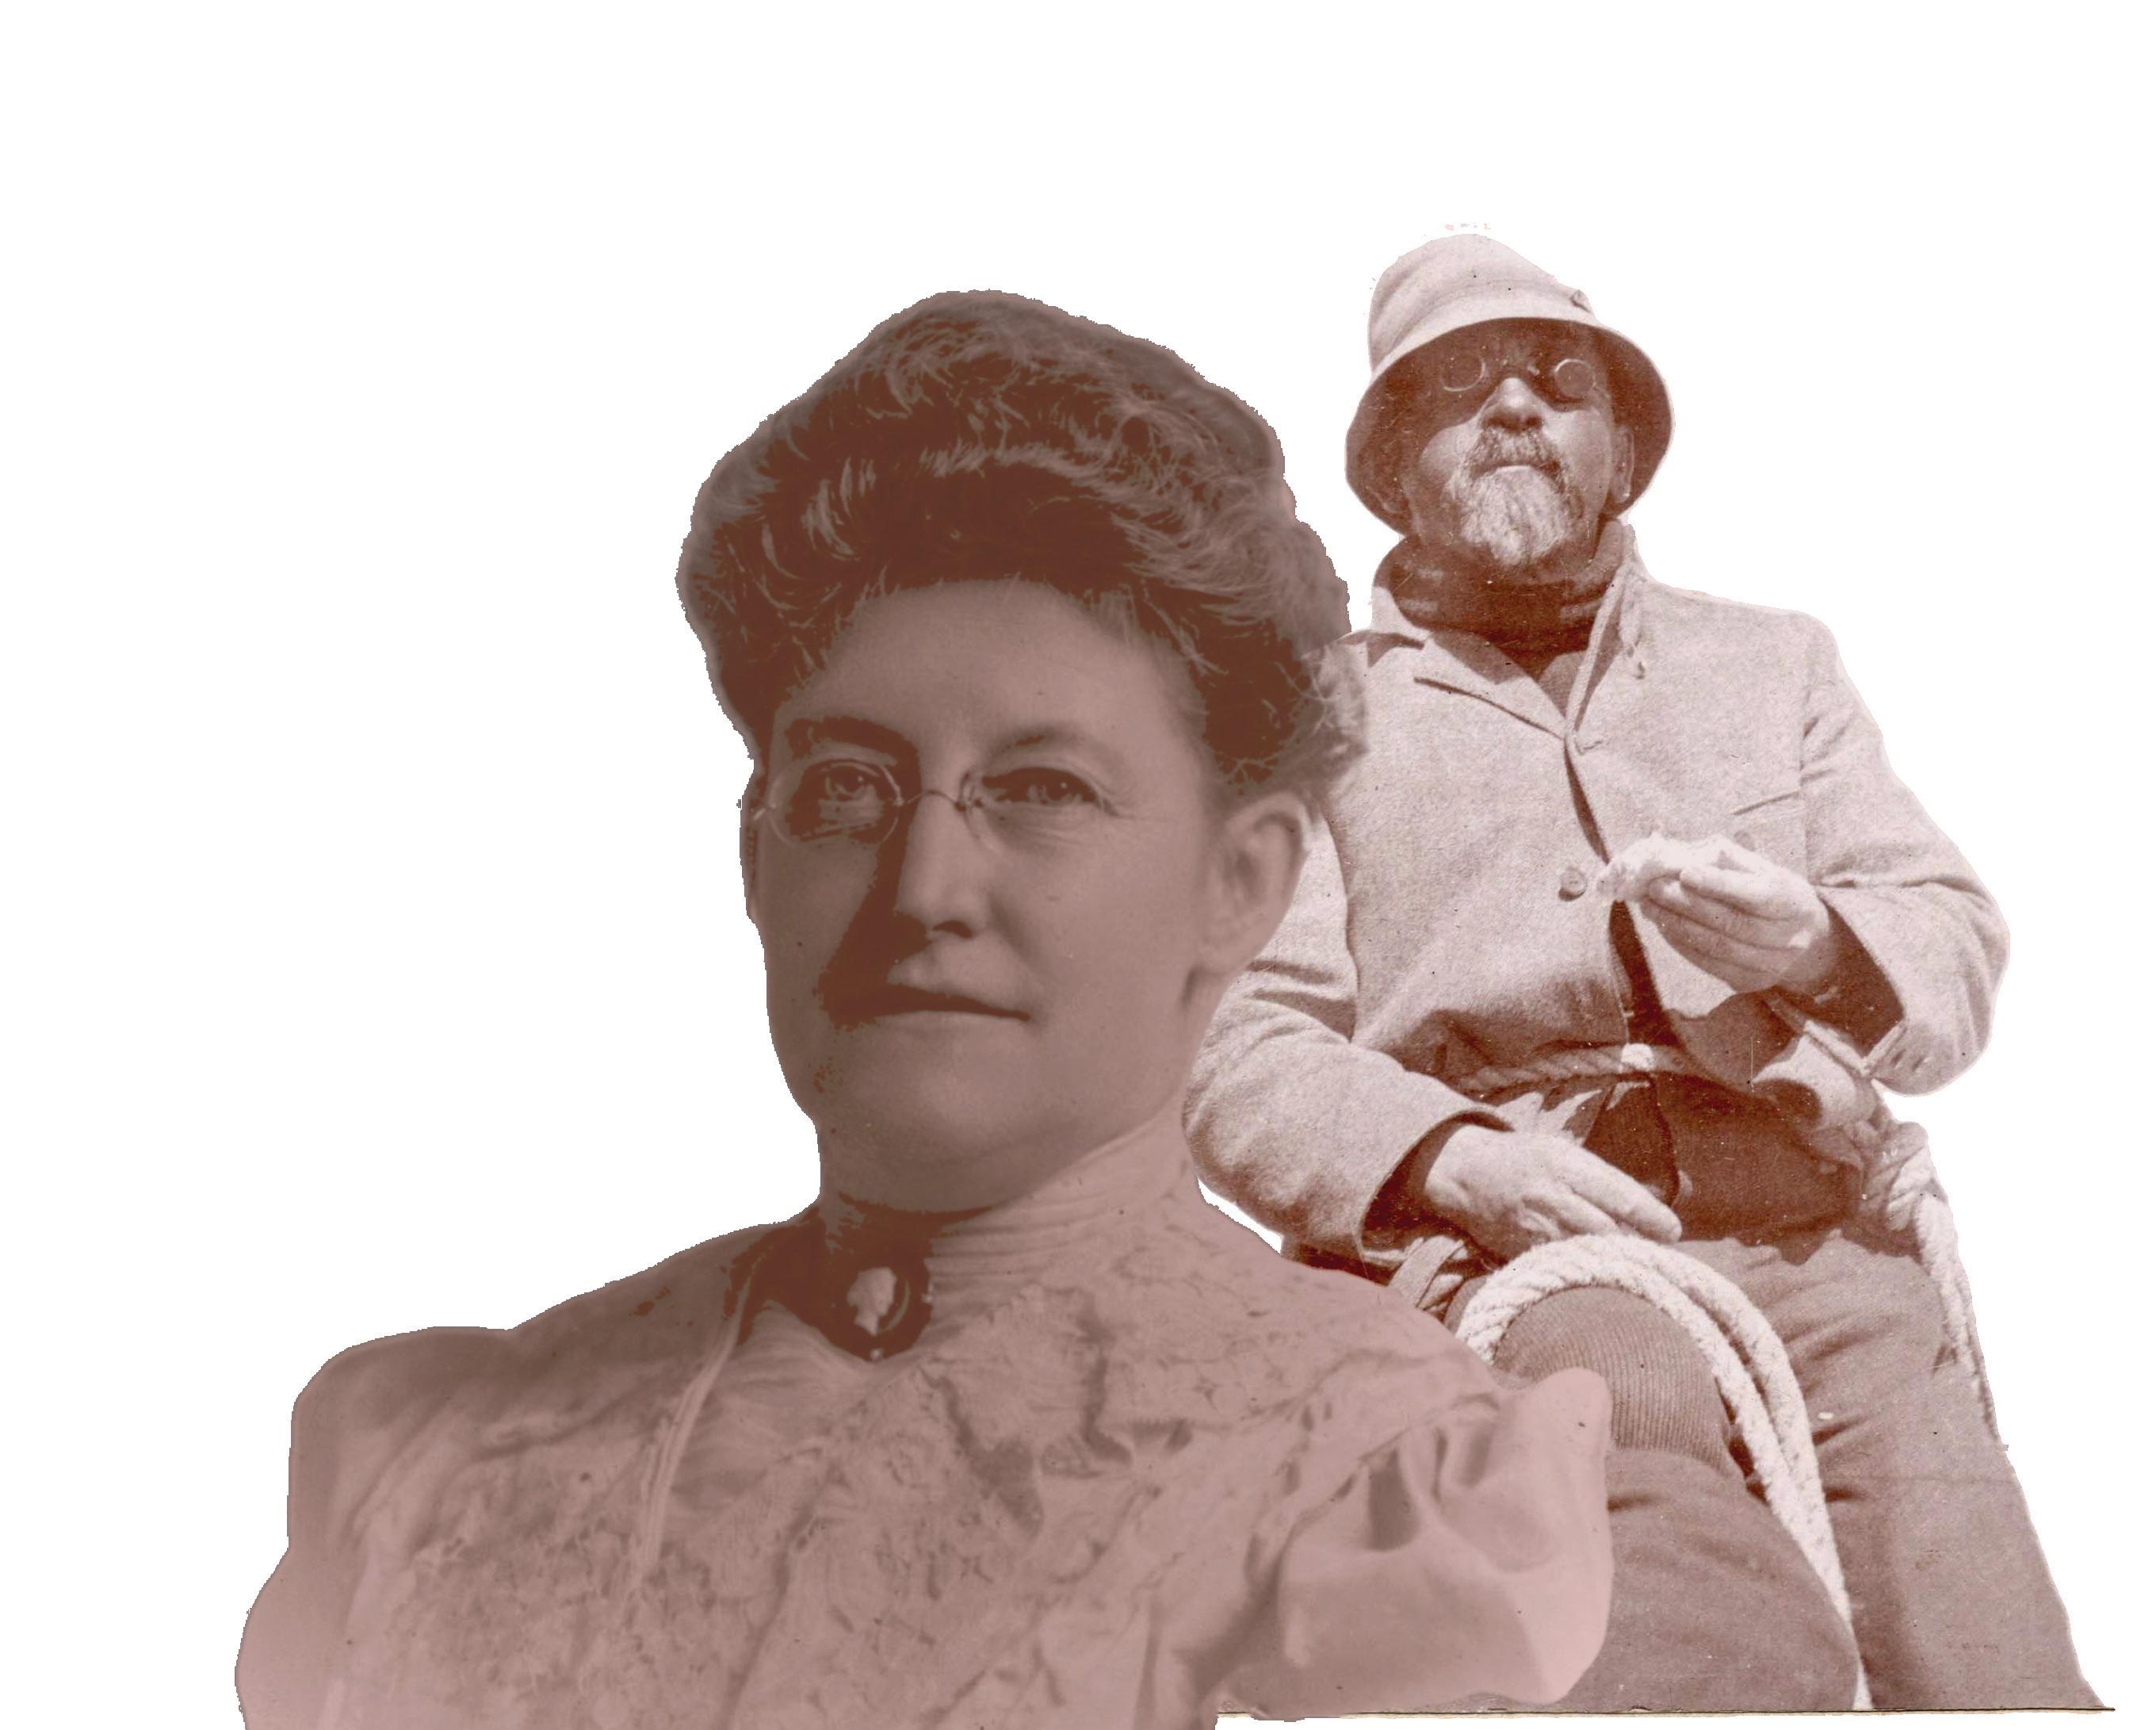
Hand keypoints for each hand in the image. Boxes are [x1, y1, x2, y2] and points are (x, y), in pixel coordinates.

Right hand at [1422, 1124, 1681, 1262]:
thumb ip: (1603, 1179)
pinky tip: (1601, 1277)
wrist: (1466, 1173)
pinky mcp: (1521, 1253)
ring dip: (1615, 1264)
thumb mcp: (1564, 1152)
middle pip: (1606, 1232)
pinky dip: (1585, 1274)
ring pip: (1587, 1255)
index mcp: (1565, 1165)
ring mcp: (1534, 1228)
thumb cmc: (1526, 1159)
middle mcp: (1550, 1196)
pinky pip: (1561, 1268)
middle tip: (1661, 1259)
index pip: (1617, 1195)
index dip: (1650, 1217)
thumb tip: (1653, 1209)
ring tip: (1638, 1271)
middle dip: (1638, 1248)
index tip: (1673, 1231)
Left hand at [1633, 836, 1843, 995]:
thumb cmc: (1775, 893)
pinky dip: (1682, 945)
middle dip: (1686, 904)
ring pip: (1717, 947)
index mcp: (1792, 901)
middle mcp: (1787, 937)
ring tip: (1651, 907)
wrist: (1810, 940)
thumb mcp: (1764, 870)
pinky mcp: (1751, 982)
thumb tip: (1683, 856)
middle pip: (1730, 923)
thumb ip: (1727, 860)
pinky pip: (1710, 965)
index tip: (1684, 872)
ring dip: (1677, 925)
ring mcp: (1770, 964)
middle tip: (1653, 887)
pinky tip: (1665, 927)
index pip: (1756, 895)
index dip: (1719, 885)